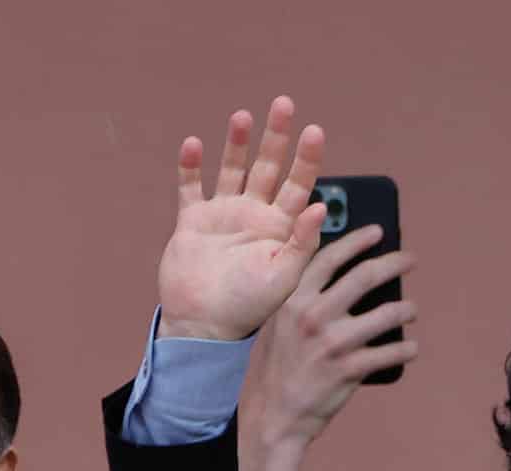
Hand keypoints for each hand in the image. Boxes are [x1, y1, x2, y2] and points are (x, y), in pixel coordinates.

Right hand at [157, 96, 327, 341]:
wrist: (204, 326)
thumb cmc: (248, 308)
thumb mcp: (284, 277)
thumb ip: (303, 242)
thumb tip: (319, 205)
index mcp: (280, 228)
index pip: (299, 184)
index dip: (307, 158)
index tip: (314, 130)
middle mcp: (253, 216)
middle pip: (268, 167)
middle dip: (276, 136)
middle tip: (284, 104)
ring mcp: (222, 216)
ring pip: (231, 170)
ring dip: (236, 143)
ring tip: (242, 116)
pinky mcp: (192, 222)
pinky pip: (190, 188)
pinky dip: (190, 167)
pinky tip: (194, 144)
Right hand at [234, 226, 416, 470]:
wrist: (273, 416)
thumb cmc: (276, 369)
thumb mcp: (277, 325)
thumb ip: (302, 299)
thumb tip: (342, 277)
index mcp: (293, 300)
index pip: (330, 258)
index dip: (358, 240)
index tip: (379, 232)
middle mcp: (313, 316)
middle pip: (365, 277)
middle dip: (394, 263)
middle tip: (409, 260)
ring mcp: (333, 344)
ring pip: (387, 314)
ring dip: (406, 309)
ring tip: (411, 310)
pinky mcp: (349, 370)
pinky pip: (391, 352)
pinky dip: (406, 350)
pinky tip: (410, 348)